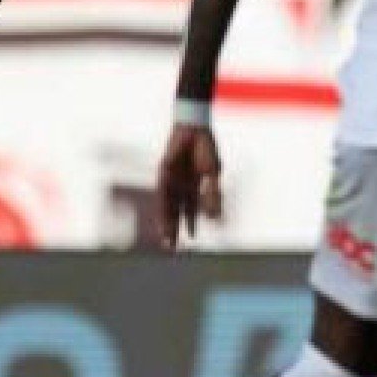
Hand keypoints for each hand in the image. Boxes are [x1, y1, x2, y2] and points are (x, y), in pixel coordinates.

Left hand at [155, 124, 221, 247]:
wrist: (195, 129)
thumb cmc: (206, 149)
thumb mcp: (213, 175)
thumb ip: (213, 195)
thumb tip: (214, 218)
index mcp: (193, 186)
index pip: (191, 209)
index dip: (191, 223)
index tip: (191, 238)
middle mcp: (180, 185)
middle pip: (176, 211)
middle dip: (174, 229)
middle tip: (171, 247)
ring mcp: (171, 180)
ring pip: (167, 207)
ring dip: (166, 223)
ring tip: (166, 239)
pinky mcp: (163, 173)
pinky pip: (162, 194)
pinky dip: (164, 207)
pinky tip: (164, 218)